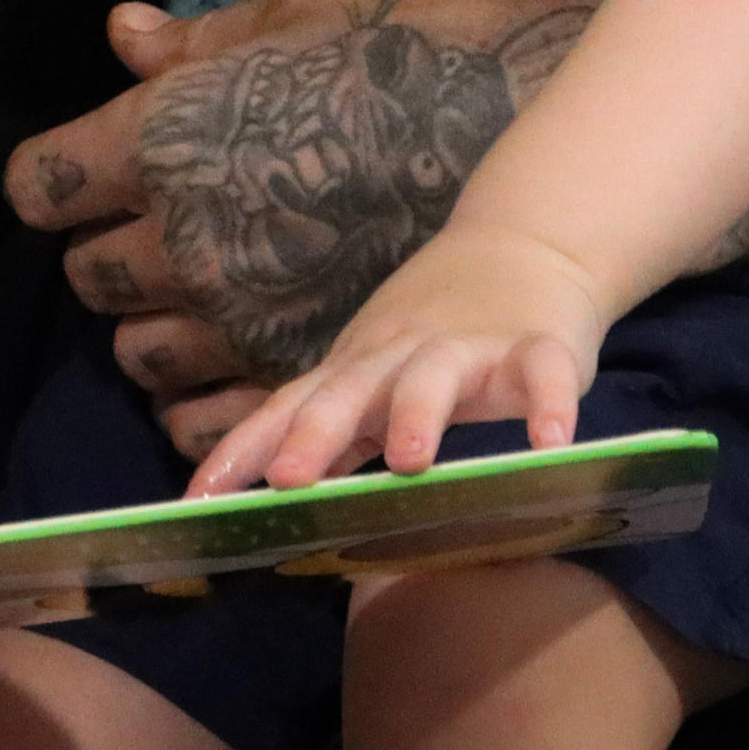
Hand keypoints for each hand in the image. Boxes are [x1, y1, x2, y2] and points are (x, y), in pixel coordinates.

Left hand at [3, 0, 590, 402]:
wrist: (530, 130)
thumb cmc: (411, 50)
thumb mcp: (301, 13)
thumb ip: (201, 38)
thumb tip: (124, 33)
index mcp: (165, 143)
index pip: (41, 184)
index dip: (55, 185)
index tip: (75, 186)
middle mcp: (189, 241)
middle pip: (89, 282)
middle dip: (109, 263)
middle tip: (151, 244)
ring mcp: (247, 315)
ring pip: (145, 359)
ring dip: (160, 336)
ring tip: (203, 309)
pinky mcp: (310, 368)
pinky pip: (216, 415)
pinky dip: (212, 409)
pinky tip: (233, 379)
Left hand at [186, 222, 607, 491]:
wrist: (523, 248)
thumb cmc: (430, 336)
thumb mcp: (372, 379)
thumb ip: (334, 434)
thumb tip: (267, 501)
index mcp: (353, 371)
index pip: (286, 409)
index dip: (242, 450)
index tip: (198, 500)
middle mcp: (398, 355)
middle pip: (347, 390)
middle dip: (314, 433)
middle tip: (287, 480)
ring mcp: (468, 348)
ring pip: (433, 376)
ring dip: (418, 413)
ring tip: (409, 461)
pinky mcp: (538, 347)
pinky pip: (543, 375)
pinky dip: (549, 406)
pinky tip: (550, 448)